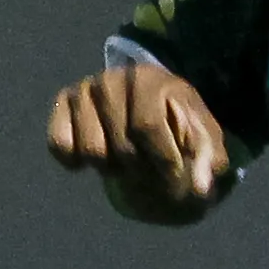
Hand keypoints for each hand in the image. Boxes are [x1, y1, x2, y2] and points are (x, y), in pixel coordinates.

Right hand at [47, 56, 234, 225]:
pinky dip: (75, 161)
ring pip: (91, 151)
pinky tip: (93, 159)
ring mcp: (84, 91)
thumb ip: (209, 159)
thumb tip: (201, 189)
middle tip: (150, 167)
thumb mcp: (202, 138)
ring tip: (125, 159)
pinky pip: (59, 144)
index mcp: (147, 79)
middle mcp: (110, 79)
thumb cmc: (177, 123)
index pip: (146, 126)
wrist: (148, 106)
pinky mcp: (62, 106)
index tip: (175, 178)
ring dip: (112, 167)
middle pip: (121, 145)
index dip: (162, 161)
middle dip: (140, 168)